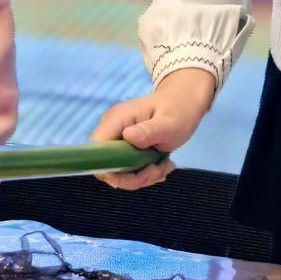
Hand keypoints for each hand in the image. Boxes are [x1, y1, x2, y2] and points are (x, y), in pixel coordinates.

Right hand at [89, 67, 214, 189]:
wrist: (184, 102)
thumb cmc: (178, 109)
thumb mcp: (169, 122)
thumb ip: (149, 131)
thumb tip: (128, 136)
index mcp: (116, 119)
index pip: (96, 151)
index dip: (112, 169)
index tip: (139, 174)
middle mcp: (111, 129)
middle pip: (107, 166)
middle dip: (133, 177)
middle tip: (158, 171)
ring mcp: (117, 139)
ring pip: (118, 172)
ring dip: (143, 177)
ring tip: (165, 166)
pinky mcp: (124, 147)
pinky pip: (126, 169)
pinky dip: (144, 174)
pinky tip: (162, 165)